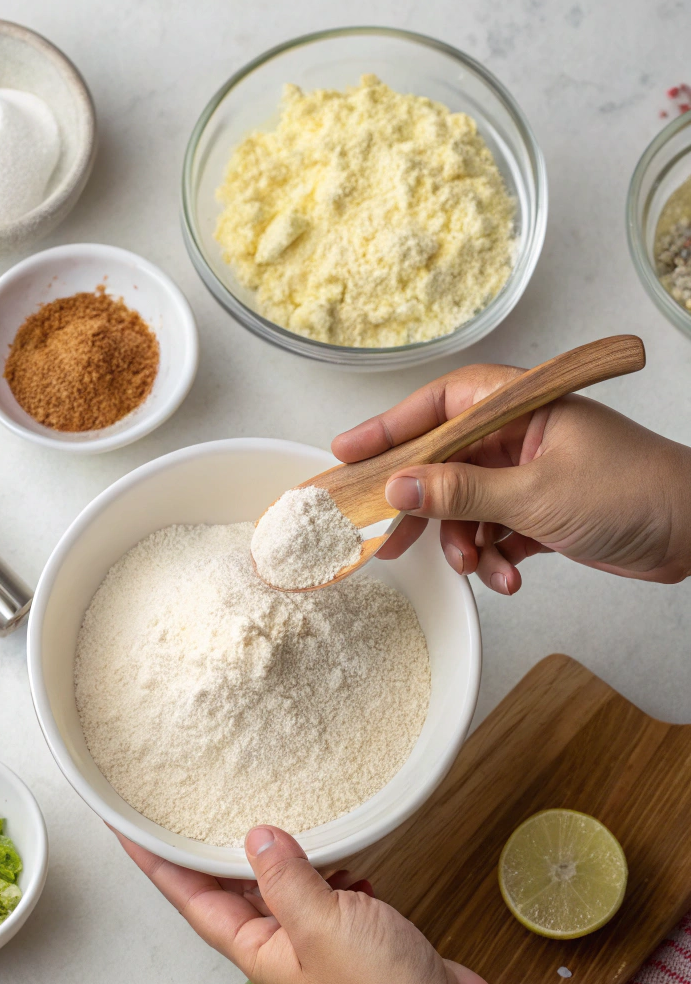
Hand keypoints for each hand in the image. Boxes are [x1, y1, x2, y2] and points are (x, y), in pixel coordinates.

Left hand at [116, 822, 502, 983]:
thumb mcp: (320, 923)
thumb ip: (284, 878)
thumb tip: (256, 836)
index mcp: (254, 947)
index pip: (189, 897)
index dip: (155, 861)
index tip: (124, 827)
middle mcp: (276, 944)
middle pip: (225, 887)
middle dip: (203, 848)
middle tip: (180, 803)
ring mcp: (314, 938)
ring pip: (276, 884)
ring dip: (269, 852)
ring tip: (259, 811)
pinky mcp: (352, 932)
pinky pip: (322, 888)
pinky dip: (324, 864)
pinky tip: (337, 848)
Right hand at [332, 363, 690, 594]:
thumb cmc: (634, 493)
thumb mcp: (535, 495)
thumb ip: (461, 492)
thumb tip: (400, 487)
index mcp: (521, 407)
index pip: (439, 406)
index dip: (390, 426)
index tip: (349, 453)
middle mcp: (520, 437)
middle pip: (443, 462)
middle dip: (419, 504)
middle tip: (383, 534)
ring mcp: (529, 475)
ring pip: (466, 506)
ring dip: (464, 542)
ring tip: (476, 566)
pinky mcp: (540, 513)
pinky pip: (494, 532)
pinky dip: (495, 558)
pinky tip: (509, 577)